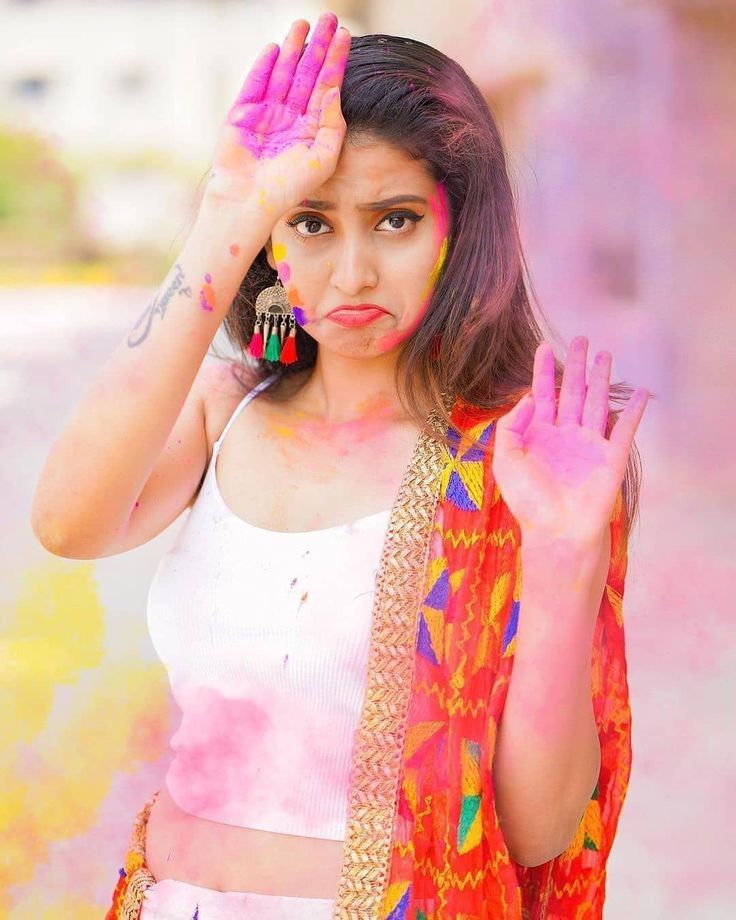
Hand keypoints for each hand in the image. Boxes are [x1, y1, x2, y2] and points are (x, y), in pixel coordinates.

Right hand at [204, 12, 349, 215]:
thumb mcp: (323, 158)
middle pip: (307, 73)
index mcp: (311, 128)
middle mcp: (291, 117)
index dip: (336, 61)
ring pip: (283, 73)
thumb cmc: (289, 187)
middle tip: (329, 17)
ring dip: (293, 47)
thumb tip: (334, 89)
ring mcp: (266, 113)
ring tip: (303, 23)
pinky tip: (275, 48)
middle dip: (318, 45)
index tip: (346, 36)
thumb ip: (333, 124)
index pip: (327, 86)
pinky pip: (256, 83)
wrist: (250, 201)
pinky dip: (264, 66)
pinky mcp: (243, 113)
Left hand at [491, 336, 648, 545]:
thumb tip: (529, 397)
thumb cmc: (528, 501)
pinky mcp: (611, 458)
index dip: (543, 371)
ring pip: (598, 403)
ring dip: (602, 379)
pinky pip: (625, 429)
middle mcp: (565, 436)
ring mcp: (589, 445)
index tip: (544, 348)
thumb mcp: (505, 460)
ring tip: (605, 354)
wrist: (556, 531)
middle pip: (573, 392)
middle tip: (580, 339)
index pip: (542, 395)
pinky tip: (641, 392)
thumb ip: (510, 425)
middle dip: (576, 366)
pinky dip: (635, 410)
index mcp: (539, 436)